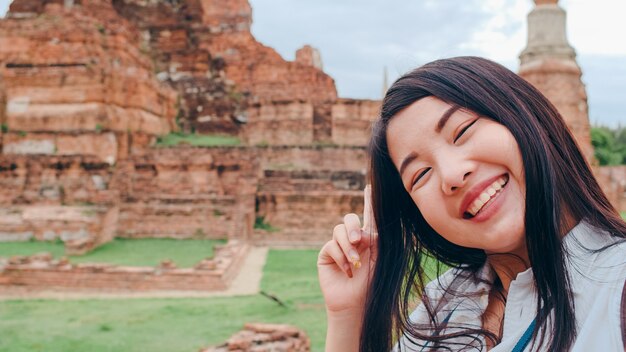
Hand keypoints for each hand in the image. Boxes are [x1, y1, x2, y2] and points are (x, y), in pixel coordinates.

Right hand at [317, 185, 378, 314]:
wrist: (355, 303)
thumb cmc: (371, 284)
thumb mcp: (379, 259)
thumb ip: (375, 241)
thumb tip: (363, 229)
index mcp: (369, 239)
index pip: (368, 216)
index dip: (368, 200)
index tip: (371, 186)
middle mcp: (353, 239)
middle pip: (349, 219)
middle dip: (353, 227)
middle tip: (359, 241)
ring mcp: (338, 246)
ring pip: (339, 231)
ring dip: (348, 247)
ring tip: (355, 263)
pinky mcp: (327, 254)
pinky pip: (331, 245)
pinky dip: (341, 257)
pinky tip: (348, 270)